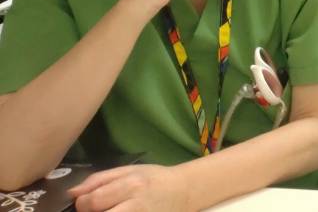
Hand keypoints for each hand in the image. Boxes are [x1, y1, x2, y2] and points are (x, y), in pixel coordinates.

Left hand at [72, 163, 190, 211]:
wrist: (183, 191)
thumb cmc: (154, 179)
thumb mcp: (129, 171)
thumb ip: (99, 180)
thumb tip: (72, 193)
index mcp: (130, 185)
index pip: (92, 201)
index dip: (82, 203)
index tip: (86, 202)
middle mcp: (135, 206)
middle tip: (95, 210)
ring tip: (109, 210)